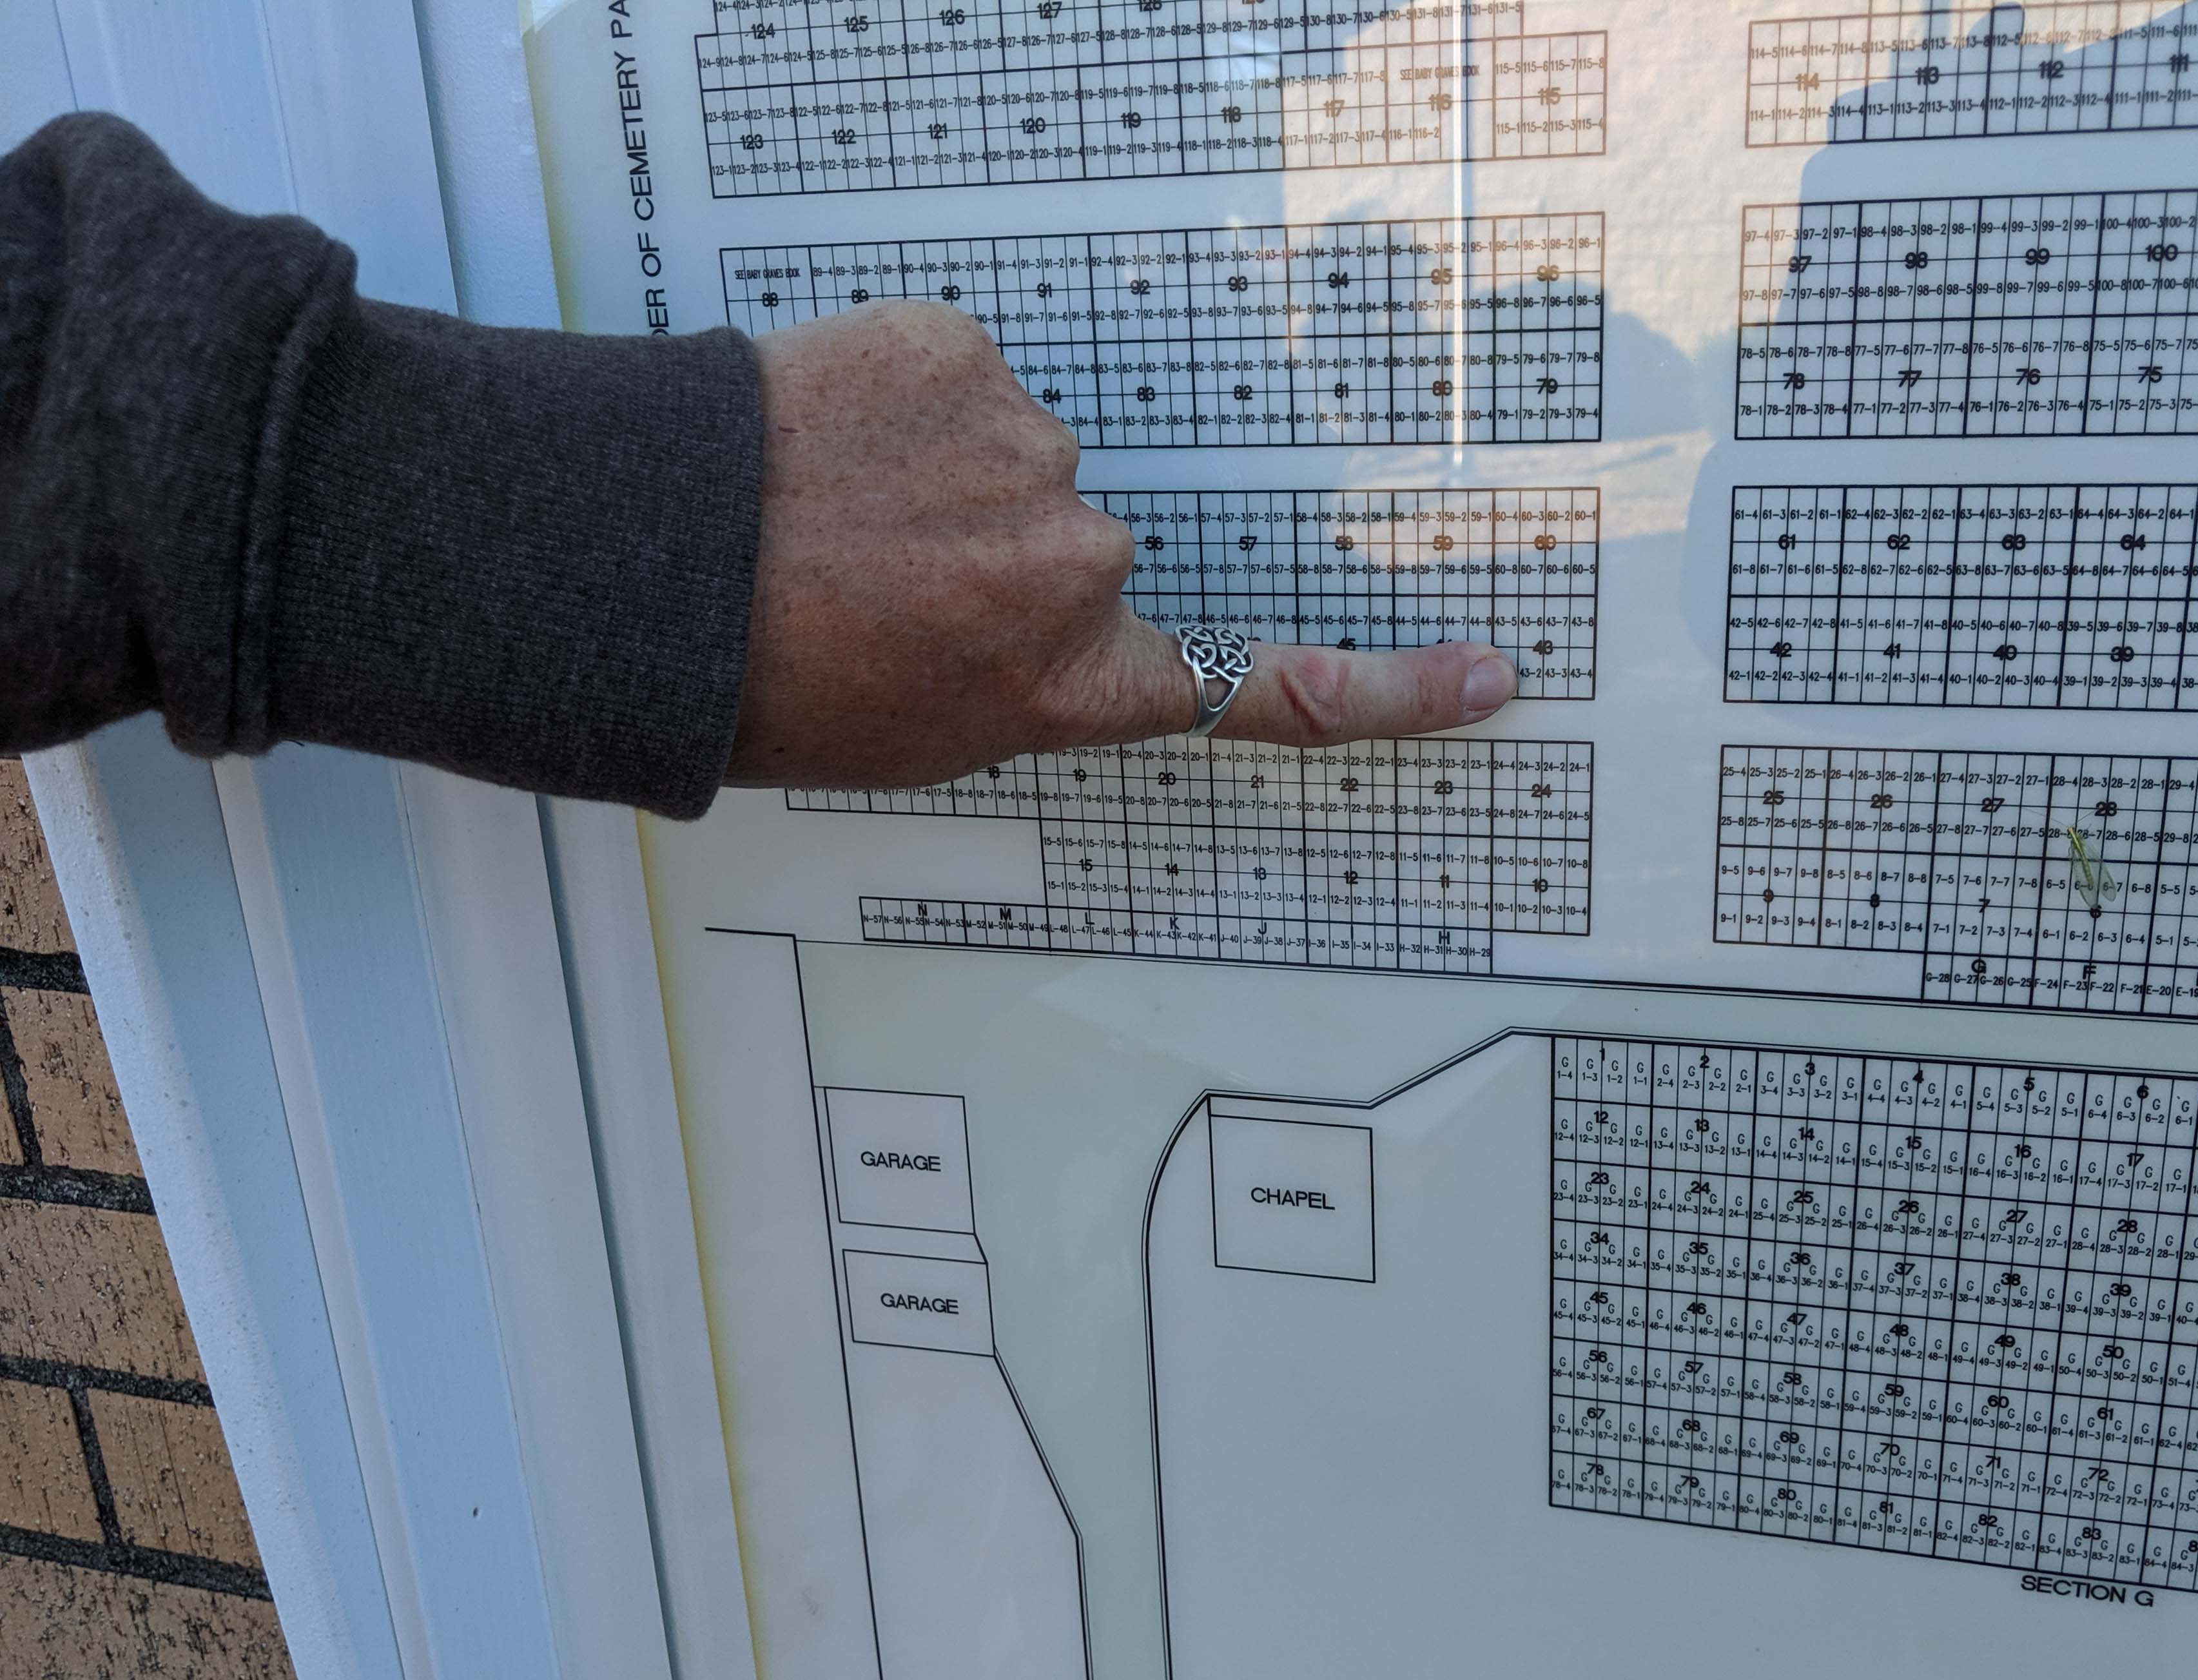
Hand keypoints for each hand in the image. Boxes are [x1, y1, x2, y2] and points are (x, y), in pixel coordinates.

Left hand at [728, 303, 1520, 789]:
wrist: (639, 567)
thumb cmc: (758, 683)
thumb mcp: (916, 736)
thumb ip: (1018, 685)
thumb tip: (1031, 629)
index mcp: (1067, 682)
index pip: (1267, 694)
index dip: (1390, 690)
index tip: (1485, 677)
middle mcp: (1076, 569)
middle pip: (1088, 550)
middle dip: (1002, 554)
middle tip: (879, 573)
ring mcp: (1025, 452)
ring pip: (1020, 456)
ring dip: (950, 472)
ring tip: (835, 508)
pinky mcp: (959, 352)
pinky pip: (961, 375)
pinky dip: (905, 399)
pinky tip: (828, 439)